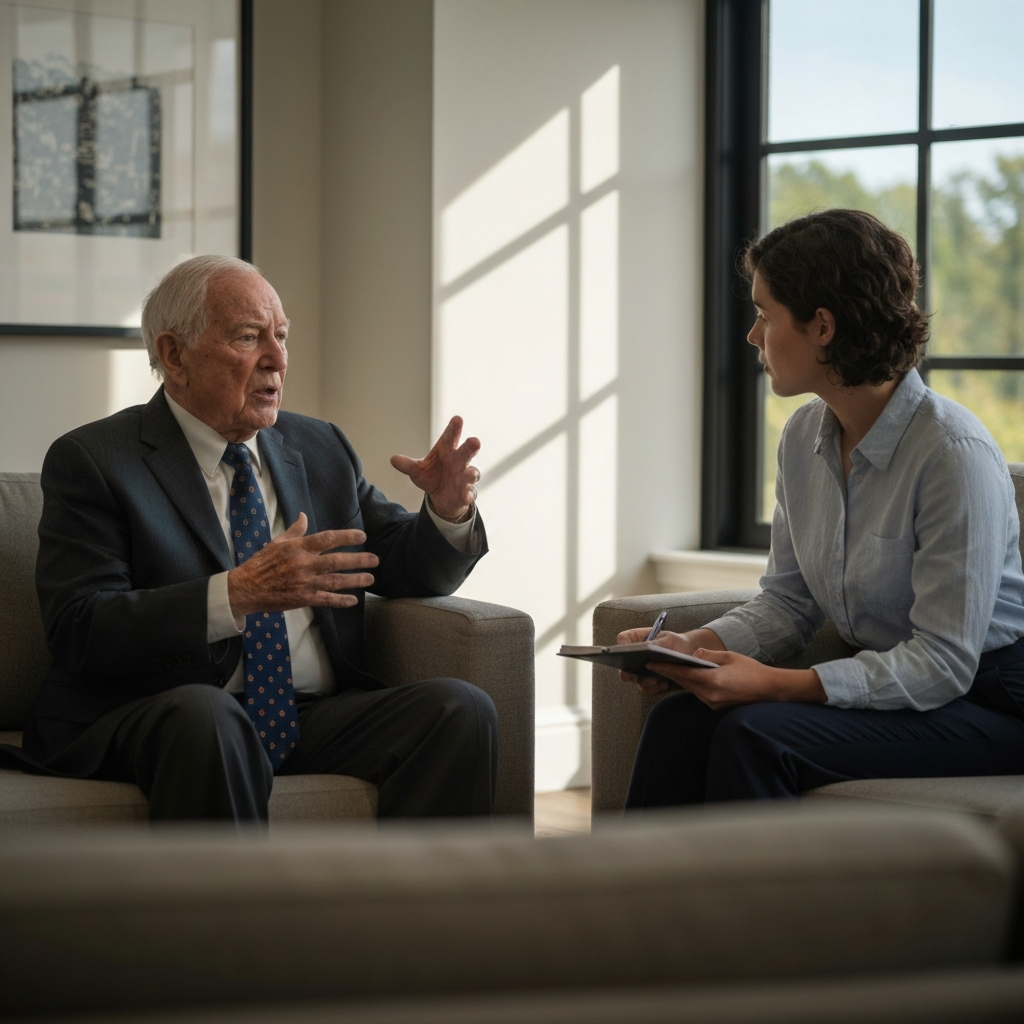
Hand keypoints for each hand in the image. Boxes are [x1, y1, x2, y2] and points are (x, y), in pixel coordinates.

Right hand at [227, 513, 378, 616]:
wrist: (245, 589)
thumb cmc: (260, 564)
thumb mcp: (276, 543)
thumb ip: (294, 531)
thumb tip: (304, 516)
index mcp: (298, 548)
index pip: (327, 539)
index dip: (347, 537)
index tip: (362, 536)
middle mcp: (304, 564)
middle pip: (336, 561)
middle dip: (358, 560)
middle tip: (375, 559)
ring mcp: (304, 583)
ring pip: (335, 581)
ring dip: (355, 580)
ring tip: (370, 578)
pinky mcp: (303, 599)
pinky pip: (326, 600)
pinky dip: (340, 601)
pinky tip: (354, 600)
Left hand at [390, 416, 480, 521]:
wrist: (440, 496)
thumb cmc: (431, 475)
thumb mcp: (417, 470)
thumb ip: (408, 465)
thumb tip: (393, 459)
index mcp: (447, 450)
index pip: (451, 437)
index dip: (454, 428)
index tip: (457, 419)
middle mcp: (459, 461)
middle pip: (466, 452)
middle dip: (471, 447)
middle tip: (475, 441)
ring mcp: (465, 477)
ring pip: (472, 472)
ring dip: (471, 473)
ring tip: (470, 474)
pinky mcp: (467, 493)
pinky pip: (470, 493)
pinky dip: (468, 494)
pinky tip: (466, 496)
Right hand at [617, 627, 725, 695]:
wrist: (688, 653)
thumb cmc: (674, 642)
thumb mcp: (666, 639)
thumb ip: (654, 644)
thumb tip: (643, 649)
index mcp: (635, 639)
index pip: (622, 640)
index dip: (621, 646)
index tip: (626, 653)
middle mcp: (634, 656)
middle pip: (623, 665)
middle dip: (629, 672)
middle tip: (636, 675)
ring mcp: (640, 671)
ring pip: (635, 680)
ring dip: (645, 682)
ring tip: (656, 680)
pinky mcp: (649, 682)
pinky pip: (647, 689)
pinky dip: (655, 688)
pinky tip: (665, 684)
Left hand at [645, 648, 826, 709]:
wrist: (771, 690)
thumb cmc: (752, 671)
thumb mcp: (730, 657)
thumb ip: (709, 655)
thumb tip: (694, 655)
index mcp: (712, 681)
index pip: (682, 674)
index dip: (665, 668)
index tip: (651, 662)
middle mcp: (710, 696)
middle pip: (684, 683)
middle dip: (670, 673)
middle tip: (655, 663)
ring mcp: (713, 704)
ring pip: (691, 689)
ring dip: (682, 679)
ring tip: (670, 667)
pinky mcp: (717, 707)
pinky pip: (700, 694)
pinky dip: (694, 685)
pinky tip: (691, 677)